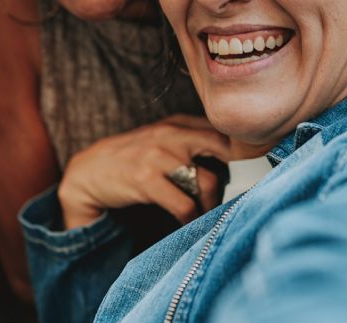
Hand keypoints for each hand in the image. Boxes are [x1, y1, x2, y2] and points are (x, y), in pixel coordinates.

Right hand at [58, 114, 230, 229]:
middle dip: (239, 173)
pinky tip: (189, 223)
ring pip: (207, 181)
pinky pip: (183, 204)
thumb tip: (236, 157)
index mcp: (179, 123)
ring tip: (209, 214)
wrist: (90, 171)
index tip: (256, 169)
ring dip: (212, 204)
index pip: (224, 131)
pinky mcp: (146, 179)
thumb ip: (193, 140)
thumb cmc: (134, 158)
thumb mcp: (162, 139)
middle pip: (223, 148)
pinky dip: (191, 218)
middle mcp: (172, 135)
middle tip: (242, 192)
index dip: (245, 150)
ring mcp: (158, 156)